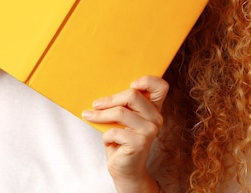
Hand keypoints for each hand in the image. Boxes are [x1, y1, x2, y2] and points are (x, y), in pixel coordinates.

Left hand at [83, 76, 168, 192]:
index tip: (131, 84)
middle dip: (110, 99)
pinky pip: (114, 131)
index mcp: (153, 108)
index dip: (147, 80)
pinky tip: (108, 142)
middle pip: (133, 94)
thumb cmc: (121, 141)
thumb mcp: (122, 119)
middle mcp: (156, 117)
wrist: (126, 170)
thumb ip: (121, 105)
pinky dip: (105, 136)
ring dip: (100, 115)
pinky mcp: (140, 143)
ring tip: (89, 116)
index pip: (161, 86)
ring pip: (120, 112)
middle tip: (95, 104)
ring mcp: (150, 130)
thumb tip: (101, 92)